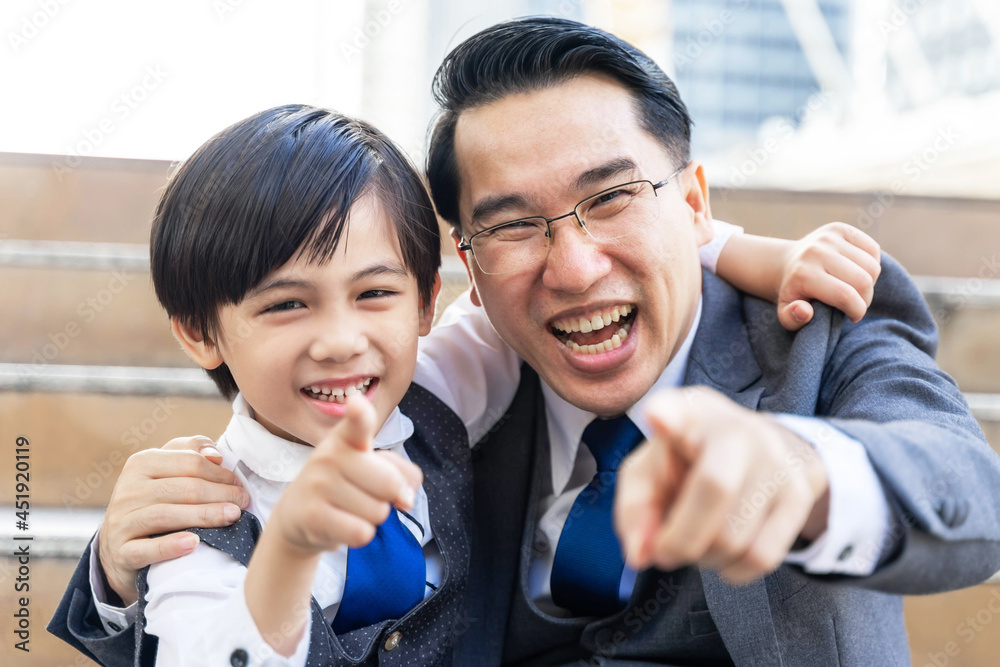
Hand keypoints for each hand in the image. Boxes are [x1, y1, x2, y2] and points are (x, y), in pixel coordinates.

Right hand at [98, 436, 250, 604]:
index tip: (239, 484)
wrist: (118, 547)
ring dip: (205, 515)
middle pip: (183, 488)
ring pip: (166, 515)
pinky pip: (146, 549)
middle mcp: (128, 489)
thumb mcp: (167, 471)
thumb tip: (216, 455)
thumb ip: (191, 453)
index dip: (219, 473)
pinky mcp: (120, 552)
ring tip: (233, 517)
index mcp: (142, 463)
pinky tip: (195, 543)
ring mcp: (121, 521)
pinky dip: (171, 546)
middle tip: (243, 501)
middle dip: (220, 494)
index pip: (189, 462)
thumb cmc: (155, 502)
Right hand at [266, 396, 422, 557]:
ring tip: (348, 509)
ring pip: (378, 512)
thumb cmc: (346, 485)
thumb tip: (405, 499)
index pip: (357, 422)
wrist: (297, 517)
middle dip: (389, 498)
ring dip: (371, 518)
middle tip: (366, 495)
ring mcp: (317, 485)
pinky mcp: (312, 517)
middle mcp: (328, 455)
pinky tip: (340, 525)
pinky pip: (362, 532)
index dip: (359, 413)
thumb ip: (402, 473)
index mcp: (346, 437)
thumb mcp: (374, 469)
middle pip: (389, 484)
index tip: (356, 403)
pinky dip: (360, 534)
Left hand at [615, 387, 829, 584]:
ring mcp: (776, 458)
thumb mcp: (651, 472)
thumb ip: (635, 510)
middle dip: (680, 540)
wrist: (764, 449)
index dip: (667, 414)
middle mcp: (736, 427)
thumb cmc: (690, 463)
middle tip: (666, 553)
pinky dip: (734, 570)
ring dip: (706, 559)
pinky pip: (761, 556)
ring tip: (699, 545)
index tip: (656, 416)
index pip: (677, 406)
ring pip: (735, 536)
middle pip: (714, 489)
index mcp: (688, 412)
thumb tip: (641, 555)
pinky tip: (725, 553)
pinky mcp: (800, 492)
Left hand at [777, 222, 880, 330]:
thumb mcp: (785, 314)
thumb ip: (793, 319)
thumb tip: (805, 311)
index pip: (845, 295)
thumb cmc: (793, 294)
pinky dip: (872, 265)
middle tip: (856, 304)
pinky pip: (873, 249)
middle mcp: (816, 252)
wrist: (785, 263)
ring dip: (870, 283)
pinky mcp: (840, 229)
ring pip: (872, 266)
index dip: (857, 310)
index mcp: (803, 274)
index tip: (853, 316)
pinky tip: (858, 272)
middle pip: (863, 281)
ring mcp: (829, 237)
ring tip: (856, 289)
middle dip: (865, 299)